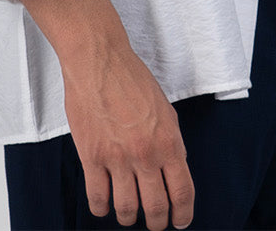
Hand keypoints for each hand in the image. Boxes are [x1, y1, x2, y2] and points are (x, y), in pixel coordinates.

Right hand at [62, 43, 194, 229]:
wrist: (99, 61)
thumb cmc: (131, 78)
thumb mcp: (164, 109)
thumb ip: (169, 142)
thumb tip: (172, 169)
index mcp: (168, 141)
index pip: (182, 192)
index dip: (183, 214)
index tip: (180, 221)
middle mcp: (145, 154)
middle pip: (156, 208)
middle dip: (158, 222)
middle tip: (155, 222)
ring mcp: (117, 158)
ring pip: (127, 210)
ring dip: (129, 217)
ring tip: (129, 213)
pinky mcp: (92, 157)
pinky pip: (97, 198)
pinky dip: (102, 208)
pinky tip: (105, 203)